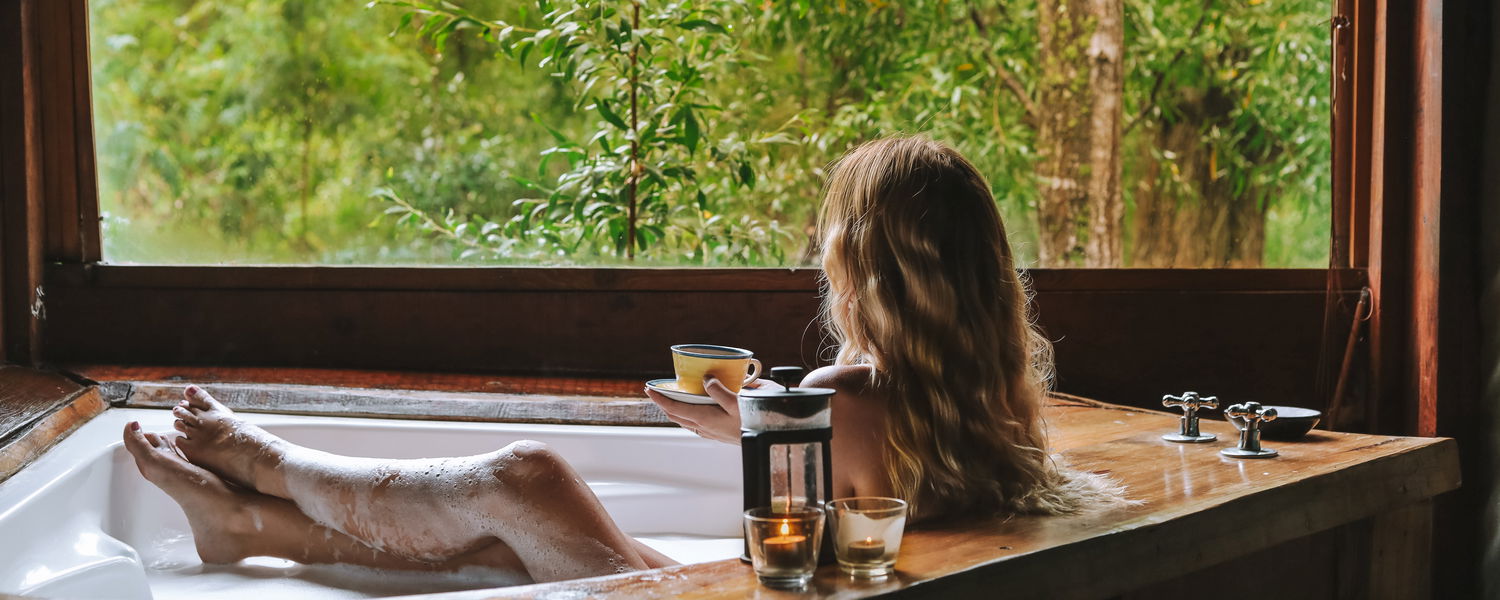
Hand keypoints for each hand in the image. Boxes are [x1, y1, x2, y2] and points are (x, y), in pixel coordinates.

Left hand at [646, 377, 784, 444]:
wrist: (771, 435)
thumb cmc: (757, 420)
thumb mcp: (739, 401)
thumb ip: (719, 390)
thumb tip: (705, 380)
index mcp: (706, 419)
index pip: (675, 408)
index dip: (660, 398)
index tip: (649, 389)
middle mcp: (705, 428)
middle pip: (677, 416)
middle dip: (664, 403)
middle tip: (655, 392)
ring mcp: (712, 433)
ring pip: (686, 421)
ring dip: (676, 410)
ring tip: (672, 399)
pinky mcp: (719, 434)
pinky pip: (696, 425)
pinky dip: (688, 415)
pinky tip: (694, 410)